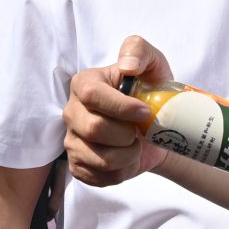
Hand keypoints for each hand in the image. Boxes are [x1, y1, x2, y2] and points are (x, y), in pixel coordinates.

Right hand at [61, 36, 173, 187]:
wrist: (156, 129)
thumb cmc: (150, 92)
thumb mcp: (152, 64)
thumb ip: (139, 51)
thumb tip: (127, 66)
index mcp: (83, 84)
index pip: (92, 95)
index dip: (122, 107)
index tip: (144, 111)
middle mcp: (72, 113)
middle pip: (94, 129)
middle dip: (127, 133)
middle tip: (139, 130)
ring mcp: (72, 142)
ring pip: (100, 158)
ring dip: (129, 154)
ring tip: (135, 143)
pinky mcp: (78, 167)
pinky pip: (101, 177)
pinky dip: (123, 171)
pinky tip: (127, 157)